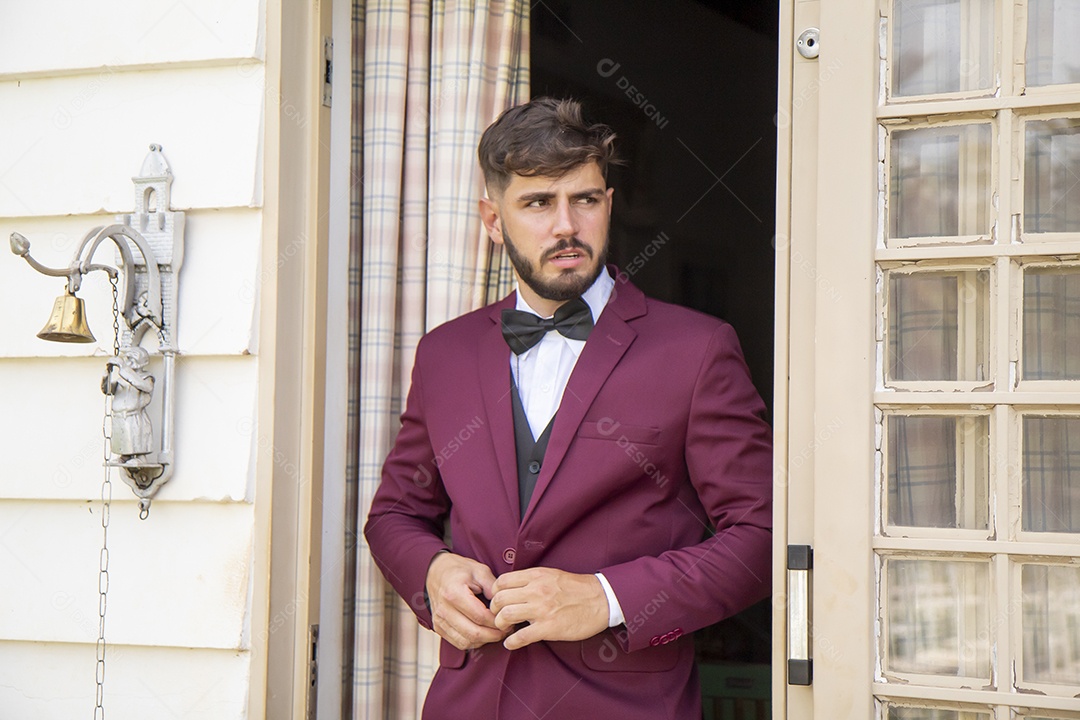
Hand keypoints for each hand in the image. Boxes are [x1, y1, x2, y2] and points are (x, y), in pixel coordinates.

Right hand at [425, 552, 507, 649]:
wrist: (436, 572)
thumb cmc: (459, 570)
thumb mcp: (480, 571)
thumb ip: (493, 587)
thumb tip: (504, 606)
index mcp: (454, 593)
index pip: (480, 617)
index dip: (497, 622)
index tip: (508, 621)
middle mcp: (444, 609)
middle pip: (473, 633)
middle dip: (494, 635)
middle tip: (506, 630)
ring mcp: (439, 620)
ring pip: (466, 642)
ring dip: (484, 641)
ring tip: (496, 632)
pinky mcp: (438, 628)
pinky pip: (458, 643)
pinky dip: (474, 642)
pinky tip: (483, 634)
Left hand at [490, 568, 608, 649]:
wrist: (601, 599)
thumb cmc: (576, 588)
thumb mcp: (551, 574)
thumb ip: (531, 579)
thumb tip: (511, 586)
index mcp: (536, 576)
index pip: (502, 581)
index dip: (494, 592)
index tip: (497, 600)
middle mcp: (536, 590)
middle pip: (499, 599)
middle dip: (494, 610)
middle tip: (498, 616)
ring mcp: (542, 609)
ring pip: (506, 616)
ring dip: (500, 624)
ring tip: (505, 628)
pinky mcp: (549, 628)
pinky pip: (521, 637)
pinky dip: (511, 642)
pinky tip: (511, 643)